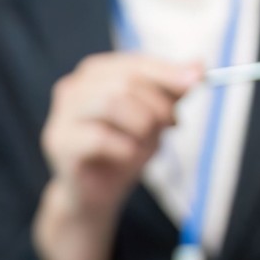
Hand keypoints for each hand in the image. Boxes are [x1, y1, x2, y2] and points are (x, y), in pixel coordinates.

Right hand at [41, 53, 201, 222]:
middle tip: (173, 124)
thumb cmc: (123, 150)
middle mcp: (73, 88)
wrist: (95, 196)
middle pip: (124, 81)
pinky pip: (99, 138)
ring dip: (141, 125)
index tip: (198, 82)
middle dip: (158, 104)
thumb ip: (173, 92)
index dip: (167, 72)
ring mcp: (62, 115)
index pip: (134, 64)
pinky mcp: (59, 142)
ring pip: (110, 102)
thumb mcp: (155, 118)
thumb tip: (200, 65)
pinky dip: (124, 148)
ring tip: (147, 142)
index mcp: (95, 74)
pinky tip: (127, 156)